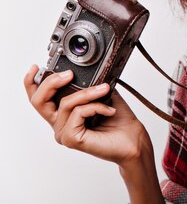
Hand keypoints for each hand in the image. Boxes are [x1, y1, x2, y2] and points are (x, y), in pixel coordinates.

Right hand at [24, 65, 150, 166]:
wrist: (133, 139)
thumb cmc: (120, 120)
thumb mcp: (102, 94)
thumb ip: (89, 84)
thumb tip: (83, 70)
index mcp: (64, 114)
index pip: (40, 99)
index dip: (32, 83)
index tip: (36, 67)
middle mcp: (59, 124)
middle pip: (39, 101)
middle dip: (51, 82)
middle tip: (69, 74)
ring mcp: (63, 133)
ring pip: (66, 103)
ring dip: (88, 93)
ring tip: (105, 90)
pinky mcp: (70, 139)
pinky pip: (77, 113)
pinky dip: (95, 107)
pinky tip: (108, 110)